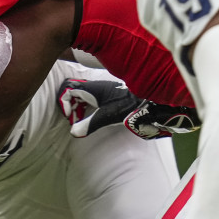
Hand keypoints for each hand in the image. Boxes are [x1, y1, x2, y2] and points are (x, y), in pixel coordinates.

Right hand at [57, 78, 197, 138]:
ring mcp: (103, 89)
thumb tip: (74, 132)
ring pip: (81, 94)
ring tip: (82, 120)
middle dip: (69, 106)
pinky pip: (91, 96)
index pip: (67, 88)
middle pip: (72, 91)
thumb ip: (91, 124)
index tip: (70, 117)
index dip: (63, 102)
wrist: (155, 97)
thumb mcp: (110, 116)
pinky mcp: (110, 93)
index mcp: (92, 88)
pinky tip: (94, 116)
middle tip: (75, 120)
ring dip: (78, 107)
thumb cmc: (133, 104)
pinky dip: (87, 106)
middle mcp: (96, 86)